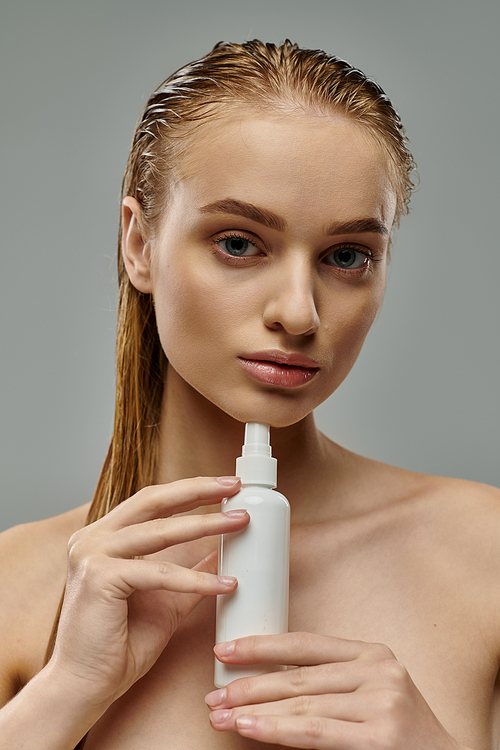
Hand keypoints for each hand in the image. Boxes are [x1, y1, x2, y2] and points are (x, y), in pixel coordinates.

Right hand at [49, 476, 248, 708]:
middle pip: (153, 500)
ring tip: (239, 523)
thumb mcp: (165, 599)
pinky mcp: (99, 577)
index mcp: (102, 537)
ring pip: (160, 531)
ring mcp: (92, 554)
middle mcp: (92, 538)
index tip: (225, 486)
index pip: (151, 502)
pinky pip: (159, 572)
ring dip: (205, 525)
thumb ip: (189, 572)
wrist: (86, 686)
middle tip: (234, 486)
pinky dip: (195, 579)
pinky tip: (225, 583)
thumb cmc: (119, 645)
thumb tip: (220, 554)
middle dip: (198, 490)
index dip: (189, 490)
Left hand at [206, 632, 463, 748]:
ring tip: (222, 715)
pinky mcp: (379, 735)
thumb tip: (264, 683)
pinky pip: (314, 732)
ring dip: (253, 711)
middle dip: (249, 685)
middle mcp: (378, 671)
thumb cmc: (397, 734)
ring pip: (300, 704)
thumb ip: (326, 684)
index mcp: (371, 653)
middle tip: (214, 694)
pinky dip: (275, 729)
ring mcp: (382, 701)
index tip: (225, 650)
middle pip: (297, 677)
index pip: (304, 644)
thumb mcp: (367, 694)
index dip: (261, 646)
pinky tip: (248, 728)